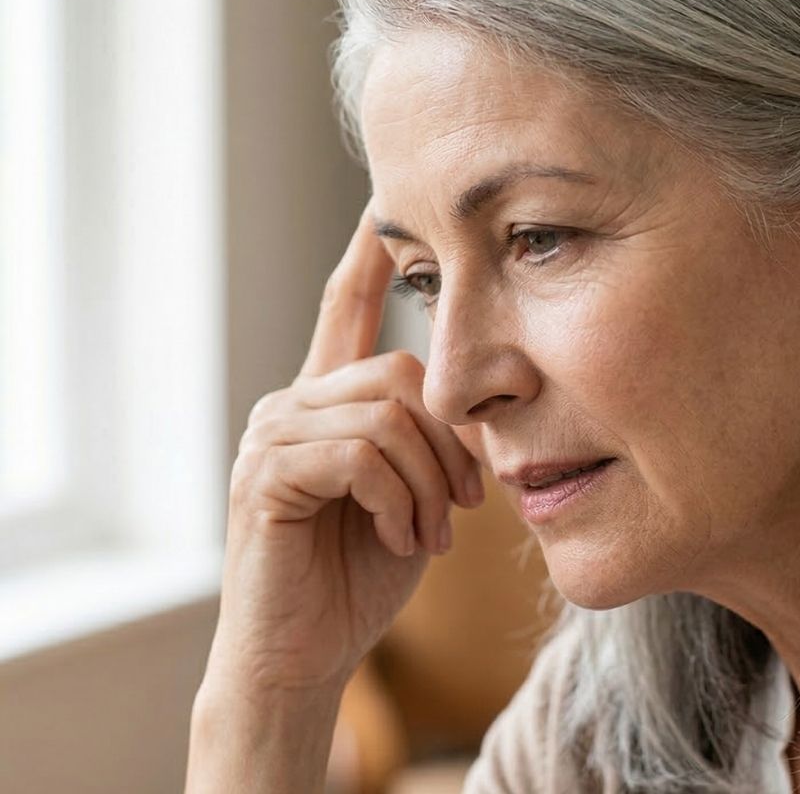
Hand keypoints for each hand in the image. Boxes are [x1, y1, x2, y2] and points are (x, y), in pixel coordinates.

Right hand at [201, 198, 484, 697]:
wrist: (309, 655)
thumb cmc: (366, 571)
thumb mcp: (419, 491)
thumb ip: (434, 437)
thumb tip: (473, 397)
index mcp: (328, 400)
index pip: (344, 305)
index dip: (366, 255)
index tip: (384, 205)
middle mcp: (292, 403)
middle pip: (398, 370)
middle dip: (450, 439)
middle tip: (468, 503)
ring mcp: (272, 436)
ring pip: (386, 413)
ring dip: (431, 480)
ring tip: (435, 531)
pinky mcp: (265, 475)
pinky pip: (361, 455)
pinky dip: (401, 501)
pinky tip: (405, 539)